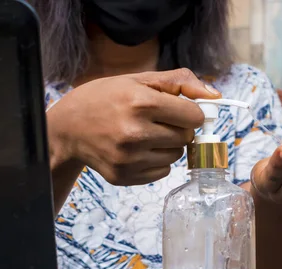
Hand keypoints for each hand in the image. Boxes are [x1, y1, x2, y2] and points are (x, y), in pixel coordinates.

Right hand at [47, 68, 220, 185]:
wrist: (67, 129)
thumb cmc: (104, 99)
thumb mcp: (138, 79)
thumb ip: (180, 82)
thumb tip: (215, 95)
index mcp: (141, 102)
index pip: (194, 116)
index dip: (189, 112)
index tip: (178, 109)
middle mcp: (135, 132)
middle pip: (186, 137)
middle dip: (178, 128)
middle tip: (157, 121)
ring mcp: (129, 158)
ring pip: (176, 156)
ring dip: (167, 145)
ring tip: (144, 135)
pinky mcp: (124, 177)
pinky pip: (161, 172)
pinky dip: (155, 162)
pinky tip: (136, 150)